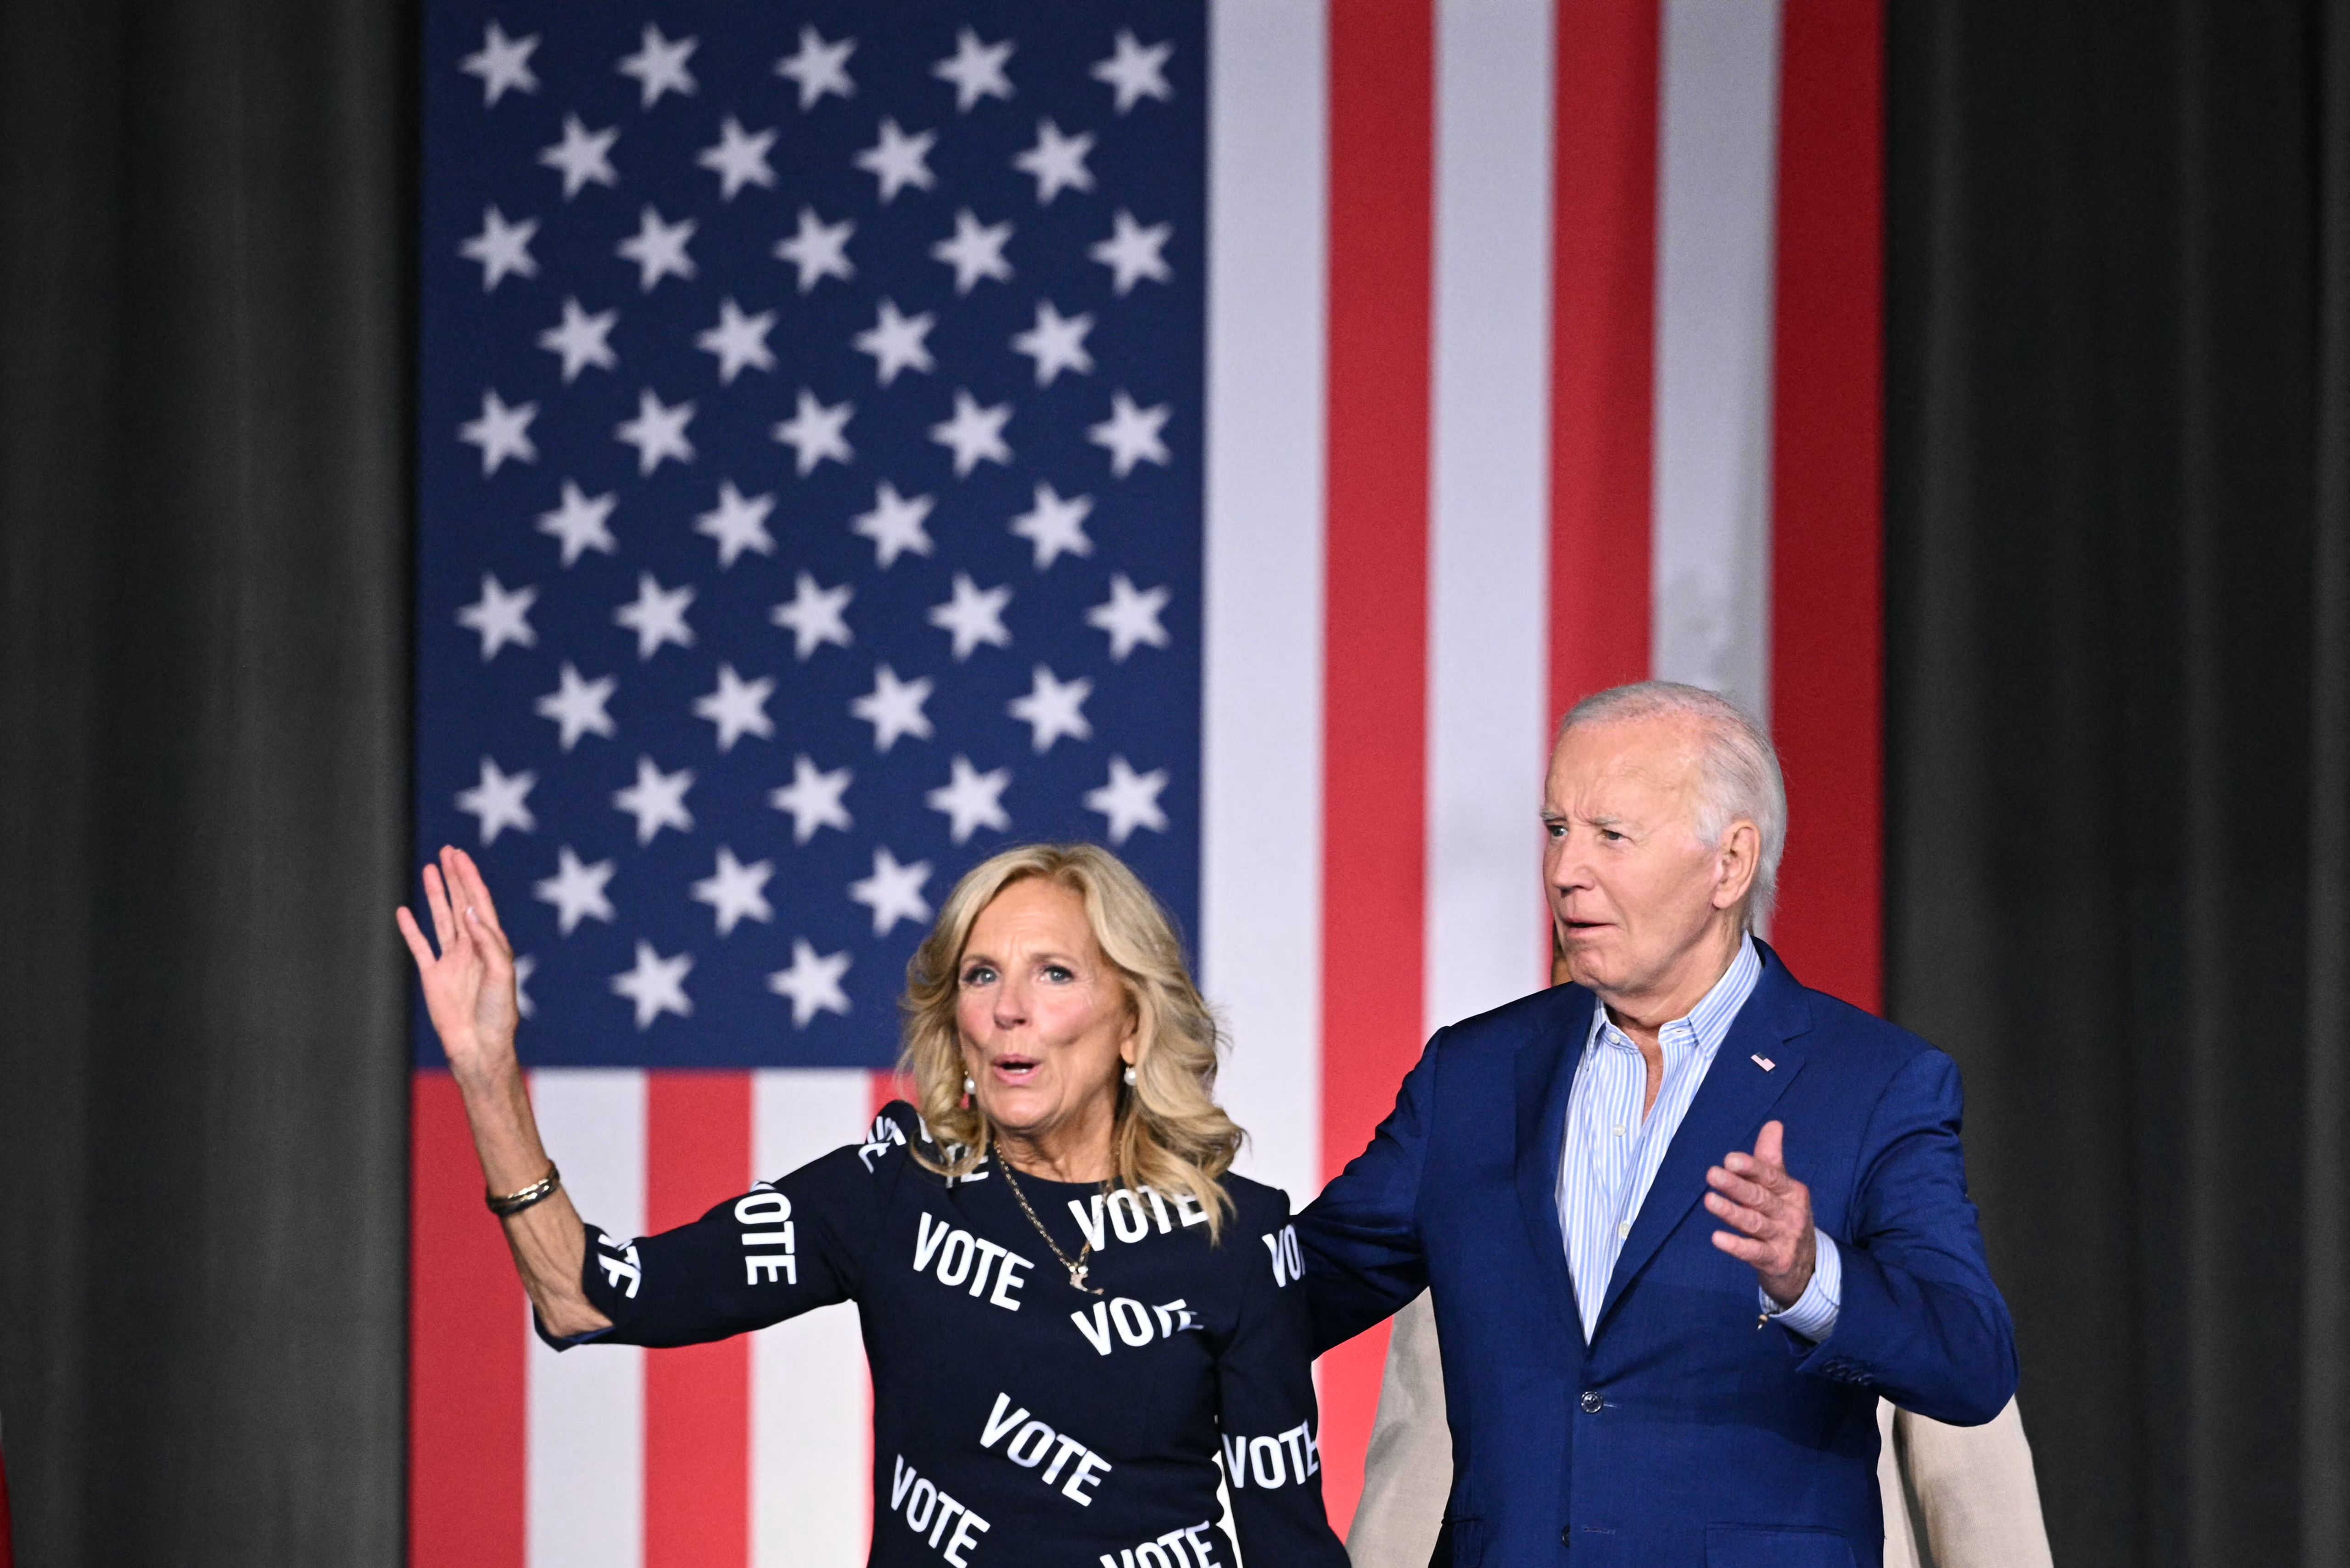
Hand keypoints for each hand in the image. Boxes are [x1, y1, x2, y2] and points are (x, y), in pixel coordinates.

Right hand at [396, 845, 520, 1082]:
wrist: (480, 1046)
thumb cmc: (498, 1013)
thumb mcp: (501, 975)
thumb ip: (488, 942)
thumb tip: (470, 912)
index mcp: (491, 944)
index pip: (479, 903)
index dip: (469, 878)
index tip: (459, 856)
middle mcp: (471, 948)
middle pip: (461, 903)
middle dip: (454, 877)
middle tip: (446, 851)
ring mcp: (451, 960)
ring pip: (441, 919)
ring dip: (435, 895)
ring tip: (429, 869)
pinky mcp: (433, 976)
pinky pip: (420, 946)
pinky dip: (411, 928)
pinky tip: (405, 911)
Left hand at [1704, 1120, 1814, 1307]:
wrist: (1806, 1266)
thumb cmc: (1786, 1218)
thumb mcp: (1783, 1189)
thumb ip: (1772, 1159)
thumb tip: (1773, 1123)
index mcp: (1792, 1192)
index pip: (1771, 1176)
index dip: (1751, 1167)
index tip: (1730, 1159)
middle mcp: (1790, 1214)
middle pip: (1760, 1197)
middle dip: (1736, 1186)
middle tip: (1712, 1174)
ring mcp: (1784, 1239)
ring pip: (1755, 1223)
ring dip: (1731, 1212)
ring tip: (1709, 1200)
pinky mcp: (1776, 1261)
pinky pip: (1754, 1252)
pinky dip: (1736, 1246)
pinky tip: (1716, 1238)